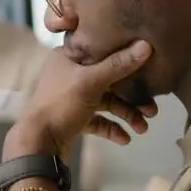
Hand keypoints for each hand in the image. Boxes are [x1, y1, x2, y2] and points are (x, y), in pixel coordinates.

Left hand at [6, 41, 157, 159]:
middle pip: (109, 80)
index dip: (125, 57)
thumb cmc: (60, 105)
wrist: (38, 144)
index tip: (148, 66)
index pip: (102, 51)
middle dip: (131, 96)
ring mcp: (71, 98)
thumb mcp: (90, 81)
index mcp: (69, 57)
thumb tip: (146, 46)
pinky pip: (98, 120)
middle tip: (152, 109)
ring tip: (143, 128)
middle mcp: (70, 74)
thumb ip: (118, 65)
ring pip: (106, 102)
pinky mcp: (73, 119)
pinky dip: (112, 128)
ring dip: (126, 114)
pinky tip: (125, 139)